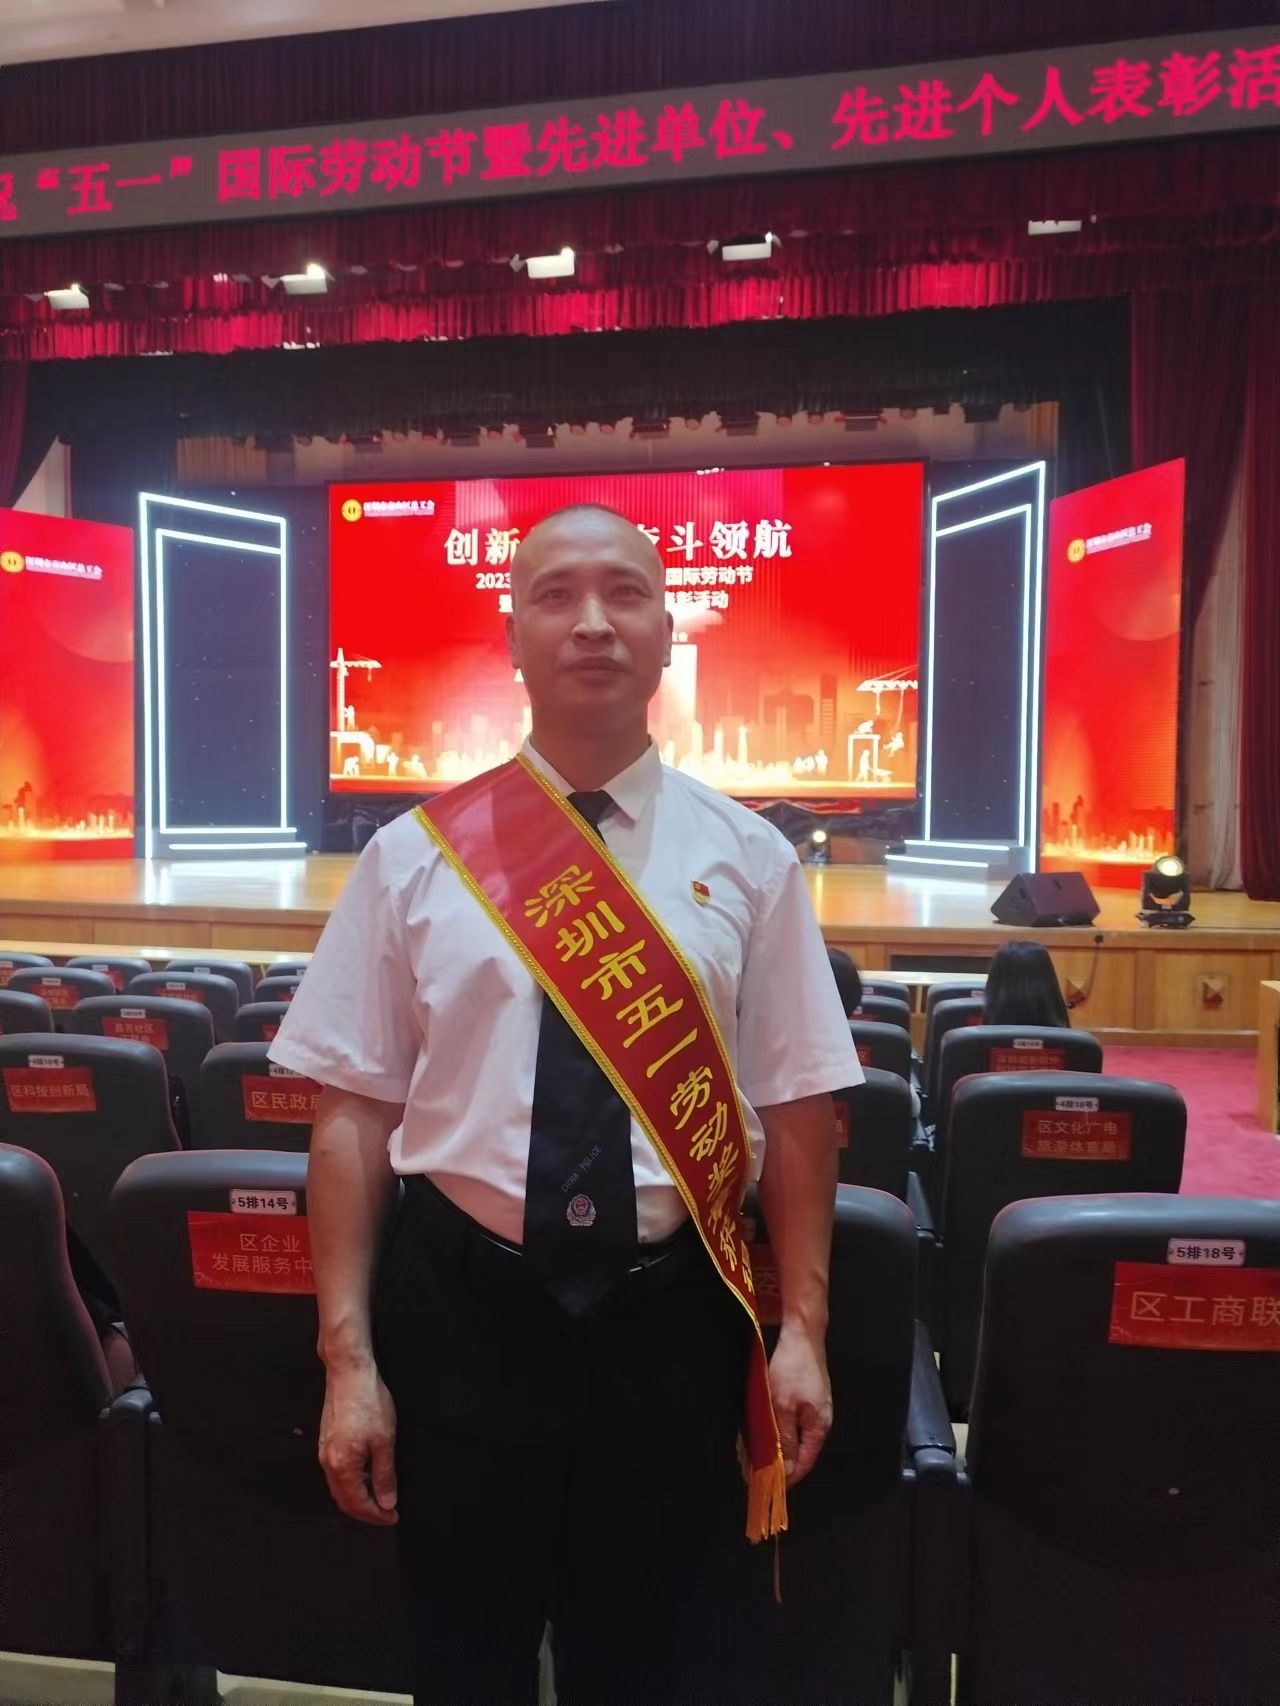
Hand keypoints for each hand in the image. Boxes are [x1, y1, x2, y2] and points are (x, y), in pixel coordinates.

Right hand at [318, 1362, 398, 1525]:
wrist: (349, 1372)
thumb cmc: (368, 1401)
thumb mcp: (385, 1440)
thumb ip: (385, 1475)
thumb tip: (386, 1501)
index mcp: (342, 1466)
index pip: (358, 1504)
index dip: (376, 1515)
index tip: (392, 1517)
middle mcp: (328, 1462)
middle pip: (344, 1500)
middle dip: (366, 1511)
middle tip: (386, 1513)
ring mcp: (324, 1450)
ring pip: (339, 1486)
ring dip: (358, 1496)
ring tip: (380, 1496)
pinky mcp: (327, 1439)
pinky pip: (337, 1471)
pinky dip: (352, 1481)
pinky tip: (367, 1474)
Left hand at [768, 1325, 832, 1486]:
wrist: (802, 1335)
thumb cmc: (793, 1369)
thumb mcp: (783, 1407)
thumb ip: (785, 1439)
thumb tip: (788, 1470)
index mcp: (818, 1428)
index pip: (804, 1464)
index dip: (786, 1478)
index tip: (765, 1486)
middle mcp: (819, 1421)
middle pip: (798, 1451)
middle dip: (776, 1461)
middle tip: (752, 1469)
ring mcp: (814, 1408)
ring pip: (792, 1435)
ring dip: (774, 1444)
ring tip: (753, 1451)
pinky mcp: (806, 1398)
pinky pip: (791, 1421)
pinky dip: (776, 1428)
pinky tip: (762, 1428)